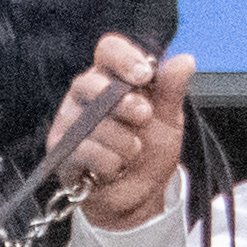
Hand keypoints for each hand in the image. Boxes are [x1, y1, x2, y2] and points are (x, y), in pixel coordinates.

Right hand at [52, 37, 196, 233]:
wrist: (139, 196)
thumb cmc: (149, 153)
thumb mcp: (169, 120)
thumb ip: (172, 90)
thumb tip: (185, 61)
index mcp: (111, 78)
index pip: (107, 49)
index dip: (124, 58)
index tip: (144, 75)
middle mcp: (86, 95)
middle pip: (93, 83)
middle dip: (125, 104)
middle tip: (143, 118)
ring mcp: (70, 122)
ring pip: (94, 122)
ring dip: (124, 143)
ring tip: (132, 153)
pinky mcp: (62, 151)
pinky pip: (86, 150)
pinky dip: (110, 163)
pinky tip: (115, 168)